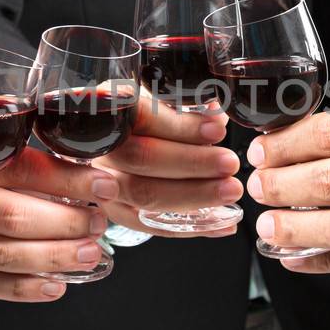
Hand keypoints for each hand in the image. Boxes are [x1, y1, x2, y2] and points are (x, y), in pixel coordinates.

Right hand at [0, 148, 112, 301]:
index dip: (68, 178)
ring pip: (3, 253)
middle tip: (97, 223)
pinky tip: (56, 286)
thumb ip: (12, 147)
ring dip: (53, 257)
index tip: (104, 184)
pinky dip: (25, 289)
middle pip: (14, 214)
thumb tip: (80, 157)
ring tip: (90, 254)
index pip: (23, 169)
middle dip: (66, 222)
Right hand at [92, 93, 243, 234]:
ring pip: (144, 195)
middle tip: (228, 163)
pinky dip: (191, 226)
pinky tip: (223, 223)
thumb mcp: (157, 103)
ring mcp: (102, 186)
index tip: (215, 131)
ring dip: (194, 195)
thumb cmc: (142, 122)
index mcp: (107, 117)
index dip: (180, 126)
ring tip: (229, 190)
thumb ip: (182, 108)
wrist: (117, 146)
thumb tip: (216, 116)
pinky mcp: (118, 212)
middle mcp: (100, 151)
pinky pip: (152, 224)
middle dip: (190, 162)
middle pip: (140, 158)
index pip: (141, 118)